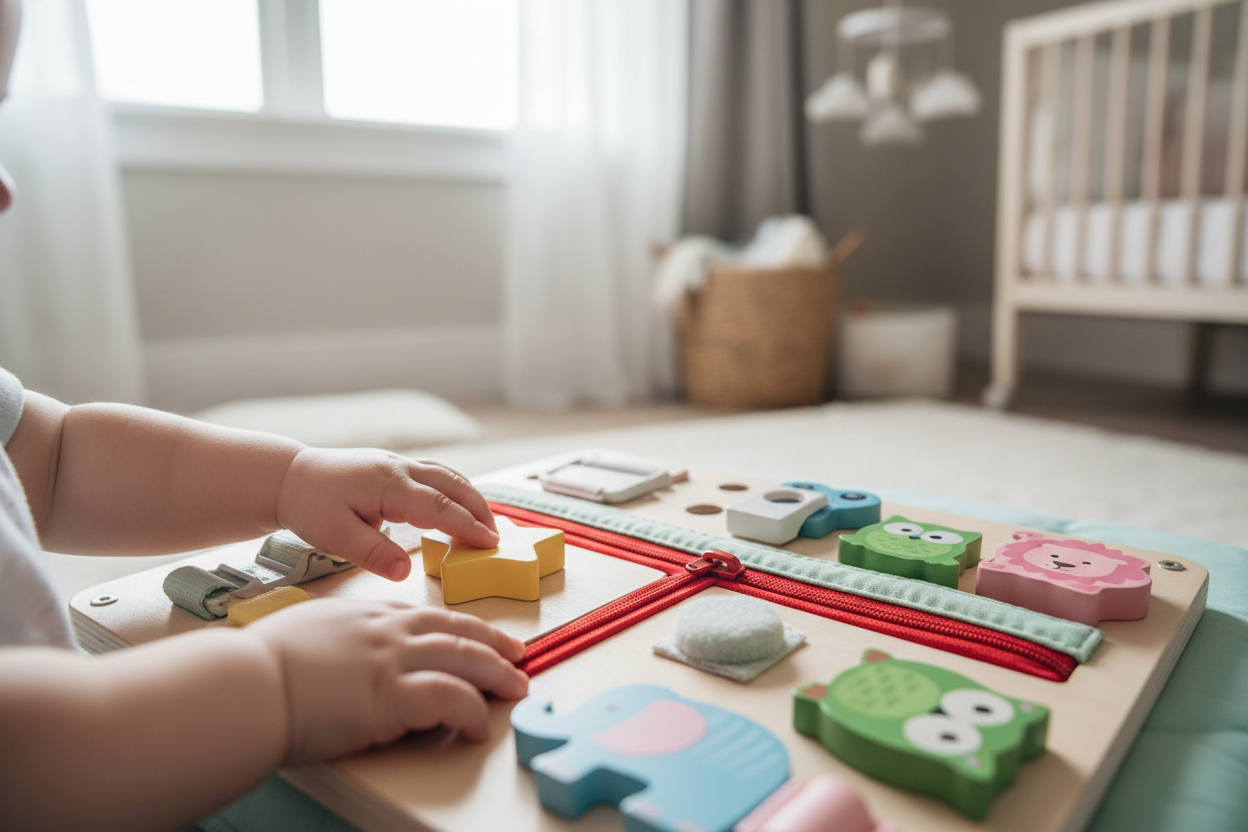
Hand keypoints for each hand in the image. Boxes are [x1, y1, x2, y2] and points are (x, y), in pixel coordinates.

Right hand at [247, 599, 527, 763]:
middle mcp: (386, 630)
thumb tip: (334, 651)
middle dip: (493, 643)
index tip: (477, 635)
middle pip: (457, 631)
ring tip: (514, 689)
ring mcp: (393, 659)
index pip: (426, 616)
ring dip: (497, 675)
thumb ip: (332, 635)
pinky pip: (452, 698)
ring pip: (466, 658)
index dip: (459, 626)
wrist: (246, 684)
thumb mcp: (303, 631)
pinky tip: (476, 725)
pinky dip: (471, 711)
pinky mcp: (394, 695)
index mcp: (365, 614)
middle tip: (517, 654)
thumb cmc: (258, 666)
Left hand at [275, 448, 498, 580]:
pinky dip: (455, 488)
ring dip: (471, 496)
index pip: (440, 507)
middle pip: (453, 485)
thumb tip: (404, 571)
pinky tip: (460, 504)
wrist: (290, 477)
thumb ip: (372, 552)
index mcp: (389, 484)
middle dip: (480, 509)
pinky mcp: (395, 467)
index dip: (468, 526)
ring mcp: (398, 464)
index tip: (490, 544)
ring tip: (486, 522)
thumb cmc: (310, 505)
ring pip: (447, 475)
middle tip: (497, 536)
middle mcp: (399, 468)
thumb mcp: (334, 536)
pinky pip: (435, 474)